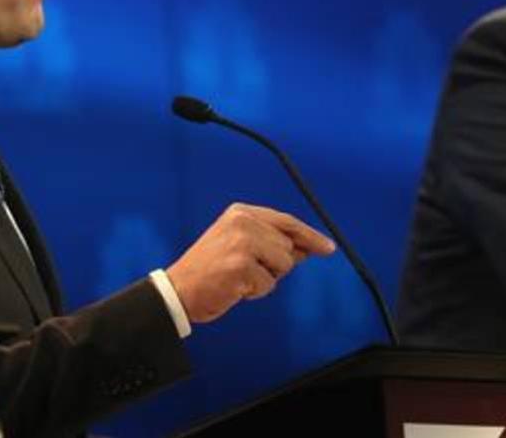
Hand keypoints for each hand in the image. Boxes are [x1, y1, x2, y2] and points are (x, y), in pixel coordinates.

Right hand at [165, 203, 335, 323]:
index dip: (310, 236)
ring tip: (238, 278)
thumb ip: (270, 242)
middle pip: (288, 247)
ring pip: (283, 266)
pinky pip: (269, 285)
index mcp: (241, 213)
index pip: (286, 222)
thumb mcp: (238, 245)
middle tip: (244, 270)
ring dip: (266, 279)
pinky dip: (255, 292)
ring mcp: (243, 243)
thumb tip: (307, 249)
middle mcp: (243, 222)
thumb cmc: (209, 271)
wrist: (177, 290)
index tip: (328, 248)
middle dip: (275, 265)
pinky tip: (234, 288)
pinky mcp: (241, 266)